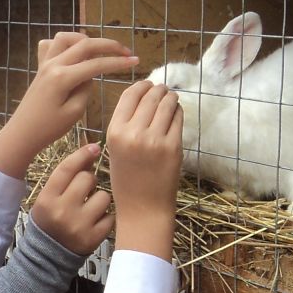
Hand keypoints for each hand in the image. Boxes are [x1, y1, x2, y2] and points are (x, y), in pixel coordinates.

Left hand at [0, 34, 136, 176]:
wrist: (23, 133)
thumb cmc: (49, 129)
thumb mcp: (74, 112)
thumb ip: (86, 89)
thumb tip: (91, 74)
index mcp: (63, 77)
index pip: (96, 64)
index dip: (118, 62)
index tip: (135, 61)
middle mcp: (53, 64)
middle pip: (85, 44)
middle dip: (109, 45)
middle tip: (126, 52)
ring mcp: (45, 63)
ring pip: (67, 38)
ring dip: (86, 40)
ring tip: (99, 51)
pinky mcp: (41, 67)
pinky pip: (51, 45)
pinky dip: (66, 43)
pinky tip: (74, 53)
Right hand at [30, 143, 112, 255]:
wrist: (47, 257)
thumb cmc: (50, 221)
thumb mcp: (48, 199)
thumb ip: (65, 178)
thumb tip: (91, 151)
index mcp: (47, 199)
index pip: (67, 168)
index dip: (83, 154)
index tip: (94, 147)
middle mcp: (62, 211)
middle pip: (88, 178)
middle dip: (90, 181)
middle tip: (85, 191)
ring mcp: (79, 226)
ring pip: (104, 197)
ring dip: (100, 200)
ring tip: (91, 209)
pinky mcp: (94, 238)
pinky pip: (111, 216)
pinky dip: (106, 217)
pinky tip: (96, 222)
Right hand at [104, 80, 182, 260]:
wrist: (143, 208)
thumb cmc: (127, 180)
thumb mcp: (115, 149)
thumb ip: (125, 124)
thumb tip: (143, 97)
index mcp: (114, 132)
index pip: (129, 95)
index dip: (141, 85)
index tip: (148, 85)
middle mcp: (133, 133)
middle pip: (150, 96)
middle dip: (158, 90)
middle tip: (163, 90)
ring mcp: (155, 139)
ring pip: (166, 104)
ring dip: (170, 97)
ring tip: (171, 98)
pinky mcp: (173, 146)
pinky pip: (177, 118)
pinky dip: (178, 111)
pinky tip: (176, 113)